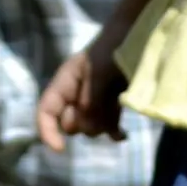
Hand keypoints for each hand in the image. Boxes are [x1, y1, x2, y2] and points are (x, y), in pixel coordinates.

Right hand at [37, 36, 128, 150]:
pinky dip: (114, 133)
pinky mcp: (112, 104)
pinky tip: (124, 135)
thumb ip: (90, 100)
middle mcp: (76, 94)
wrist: (140, 35)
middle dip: (84, 123)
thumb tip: (86, 127)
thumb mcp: (99, 72)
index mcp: (65, 83)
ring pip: (90, 128)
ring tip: (116, 108)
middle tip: (102, 107)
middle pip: (71, 124)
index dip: (48, 131)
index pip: (46, 112)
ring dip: (102, 125)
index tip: (61, 150)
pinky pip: (108, 127)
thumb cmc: (113, 48)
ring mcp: (95, 100)